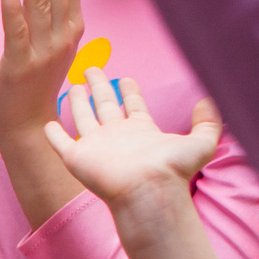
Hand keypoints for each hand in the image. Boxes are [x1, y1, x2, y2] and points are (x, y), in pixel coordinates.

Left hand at [0, 0, 84, 142]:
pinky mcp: (19, 66)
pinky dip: (12, 8)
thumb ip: (51, 13)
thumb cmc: (33, 81)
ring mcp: (43, 52)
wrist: (25, 125)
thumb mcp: (50, 43)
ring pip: (40, 3)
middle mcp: (62, 37)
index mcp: (72, 28)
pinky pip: (17, 32)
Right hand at [41, 72, 222, 213]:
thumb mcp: (201, 142)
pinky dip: (53, 134)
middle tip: (92, 69)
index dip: (130, 90)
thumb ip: (208, 121)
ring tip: (73, 85)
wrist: (146, 188)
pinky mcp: (76, 156)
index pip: (133, 105)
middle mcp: (117, 136)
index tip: (126, 78)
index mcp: (141, 130)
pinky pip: (60, 142)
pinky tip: (47, 124)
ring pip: (83, 117)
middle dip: (100, 86)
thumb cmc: (171, 168)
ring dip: (77, 101)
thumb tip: (210, 102)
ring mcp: (95, 146)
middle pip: (105, 105)